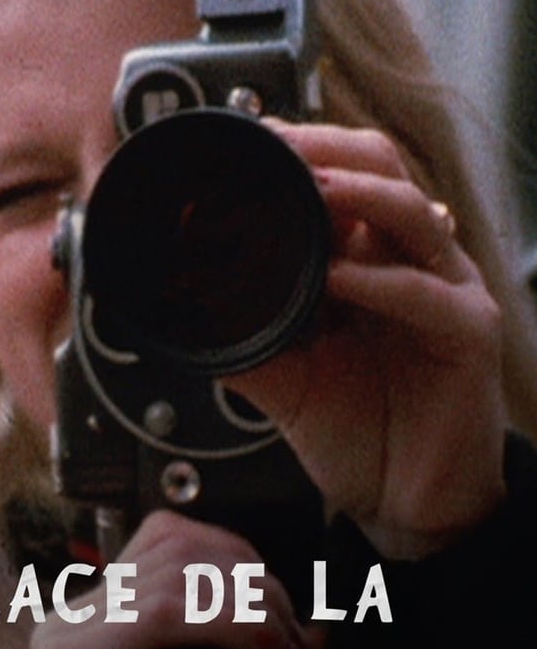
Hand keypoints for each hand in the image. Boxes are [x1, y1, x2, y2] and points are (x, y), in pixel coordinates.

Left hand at [228, 122, 506, 559]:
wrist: (405, 503)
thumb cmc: (356, 429)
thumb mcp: (286, 374)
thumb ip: (244, 332)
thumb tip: (179, 304)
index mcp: (370, 257)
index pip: (340, 175)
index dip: (295, 153)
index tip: (239, 147)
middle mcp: (410, 260)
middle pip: (381, 167)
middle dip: (324, 146)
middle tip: (272, 145)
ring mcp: (446, 290)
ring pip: (411, 210)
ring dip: (354, 191)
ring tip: (306, 186)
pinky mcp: (469, 334)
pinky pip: (425, 293)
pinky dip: (378, 280)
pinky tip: (336, 277)